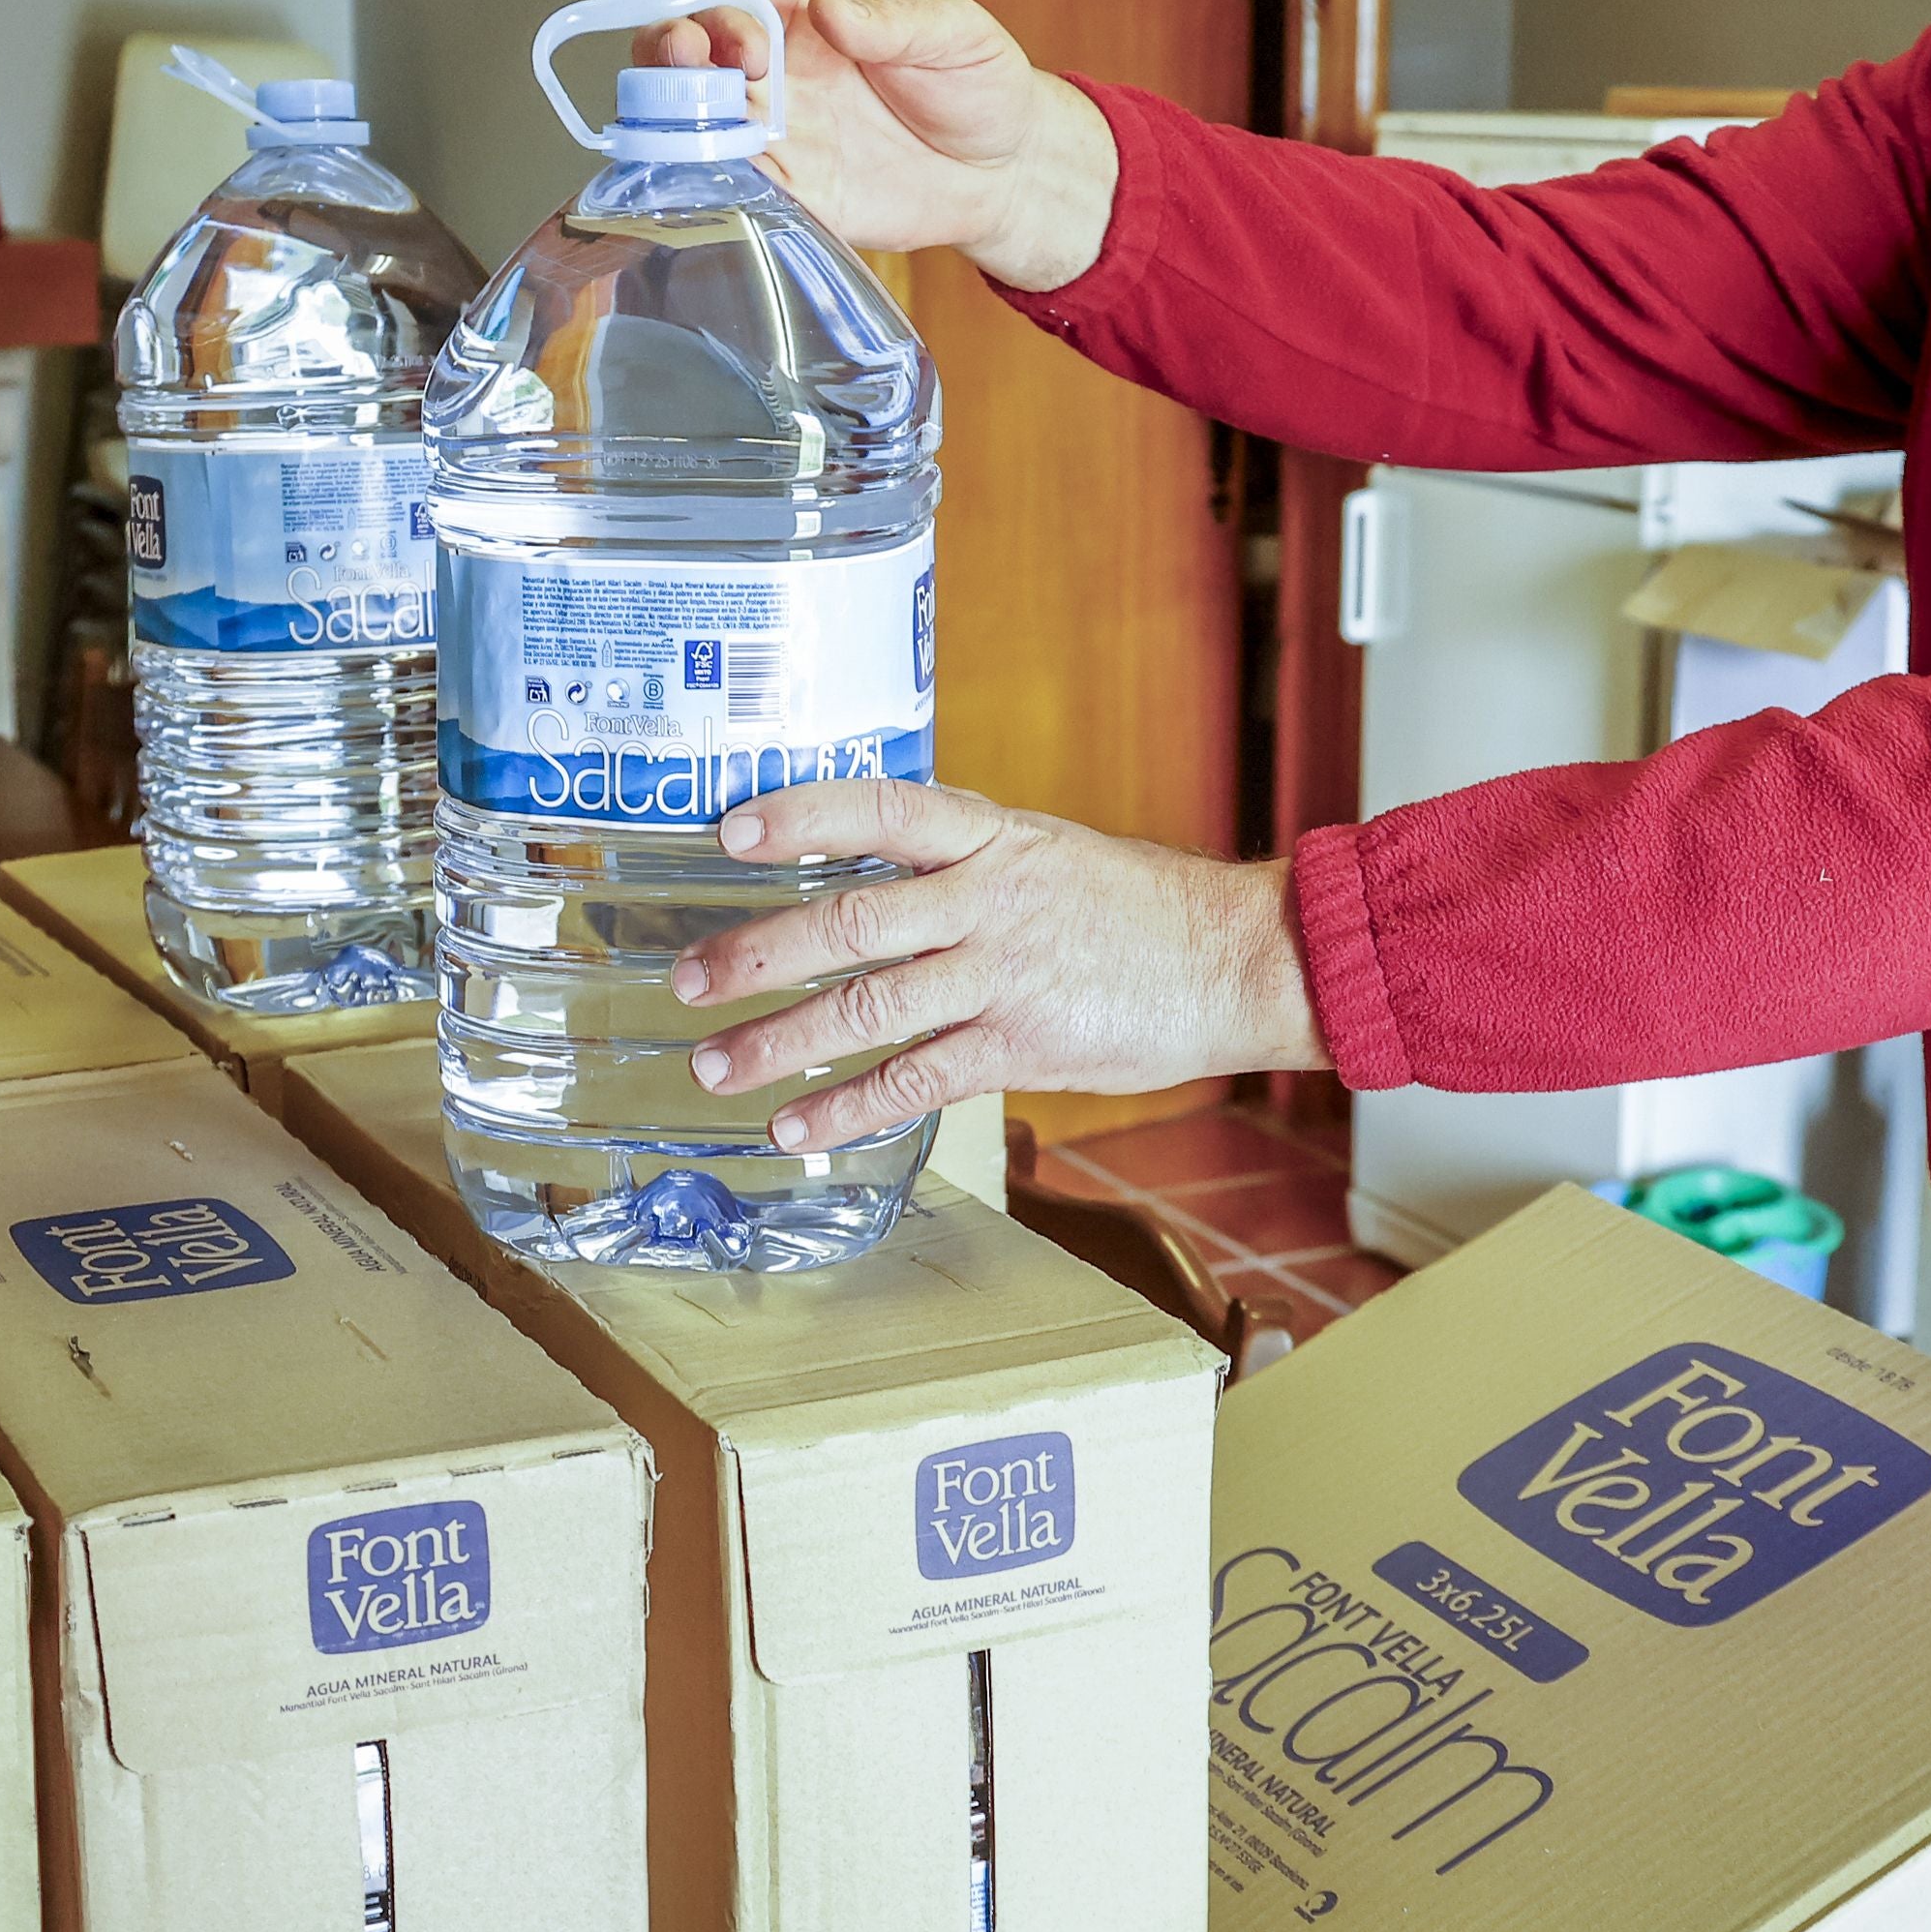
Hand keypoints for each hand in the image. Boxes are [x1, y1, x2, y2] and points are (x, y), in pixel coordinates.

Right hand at [641, 0, 1121, 294]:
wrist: (1008, 170)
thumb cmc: (979, 82)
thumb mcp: (952, 30)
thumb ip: (891, 19)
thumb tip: (826, 9)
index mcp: (804, 11)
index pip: (732, 1)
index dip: (719, 18)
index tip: (748, 48)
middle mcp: (777, 70)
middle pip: (690, 58)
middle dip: (668, 59)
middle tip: (686, 72)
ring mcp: (778, 133)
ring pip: (693, 123)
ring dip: (674, 127)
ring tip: (689, 136)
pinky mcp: (791, 194)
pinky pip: (731, 189)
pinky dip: (708, 188)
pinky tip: (710, 188)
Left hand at [665, 779, 1321, 1145]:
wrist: (1242, 959)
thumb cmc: (1145, 911)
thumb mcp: (1049, 855)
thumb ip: (966, 867)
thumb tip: (875, 881)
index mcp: (994, 836)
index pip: (880, 808)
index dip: (802, 816)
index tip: (730, 830)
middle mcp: (990, 898)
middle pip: (850, 920)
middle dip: (756, 954)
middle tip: (688, 981)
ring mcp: (1006, 973)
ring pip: (868, 1007)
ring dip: (780, 1041)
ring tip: (715, 1067)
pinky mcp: (1026, 1045)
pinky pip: (917, 1079)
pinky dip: (849, 1105)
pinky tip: (800, 1123)